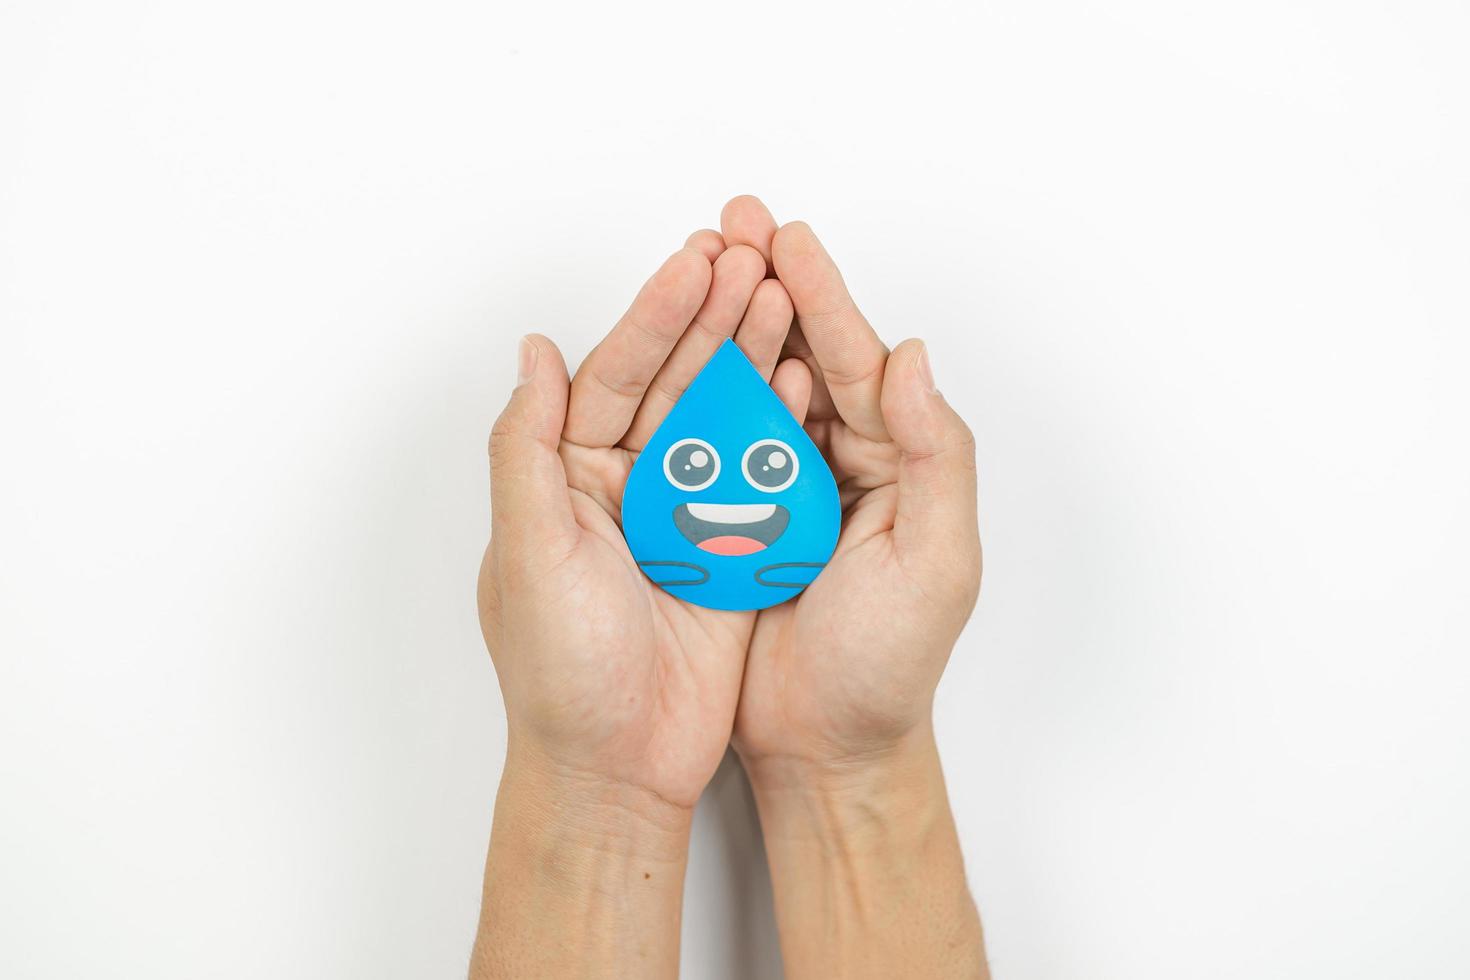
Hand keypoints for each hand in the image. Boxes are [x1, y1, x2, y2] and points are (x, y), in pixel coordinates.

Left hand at [477, 226, 799, 811]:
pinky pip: (757, 477)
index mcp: (564, 478)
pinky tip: (805, 382)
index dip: (654, 317)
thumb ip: (526, 448)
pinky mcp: (726, 551)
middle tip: (752, 257)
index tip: (695, 264)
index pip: (611, 375)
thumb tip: (534, 351)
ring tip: (785, 296)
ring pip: (720, 420)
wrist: (616, 765)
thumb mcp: (529, 552)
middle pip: (672, 384)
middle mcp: (621, 488)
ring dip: (751, 359)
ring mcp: (678, 517)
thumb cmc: (558, 671)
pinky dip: (780, 429)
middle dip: (711, 319)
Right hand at [715, 203, 981, 772]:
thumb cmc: (889, 666)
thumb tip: (915, 357)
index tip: (783, 236)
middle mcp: (848, 464)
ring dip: (730, 326)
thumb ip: (940, 457)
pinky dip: (698, 398)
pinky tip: (672, 357)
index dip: (821, 295)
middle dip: (771, 286)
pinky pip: (717, 447)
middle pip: (804, 357)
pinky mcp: (741, 522)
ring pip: (756, 390)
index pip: (858, 363)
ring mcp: (789, 490)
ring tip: (700, 266)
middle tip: (732, 221)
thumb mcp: (937, 563)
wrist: (830, 747)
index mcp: (901, 463)